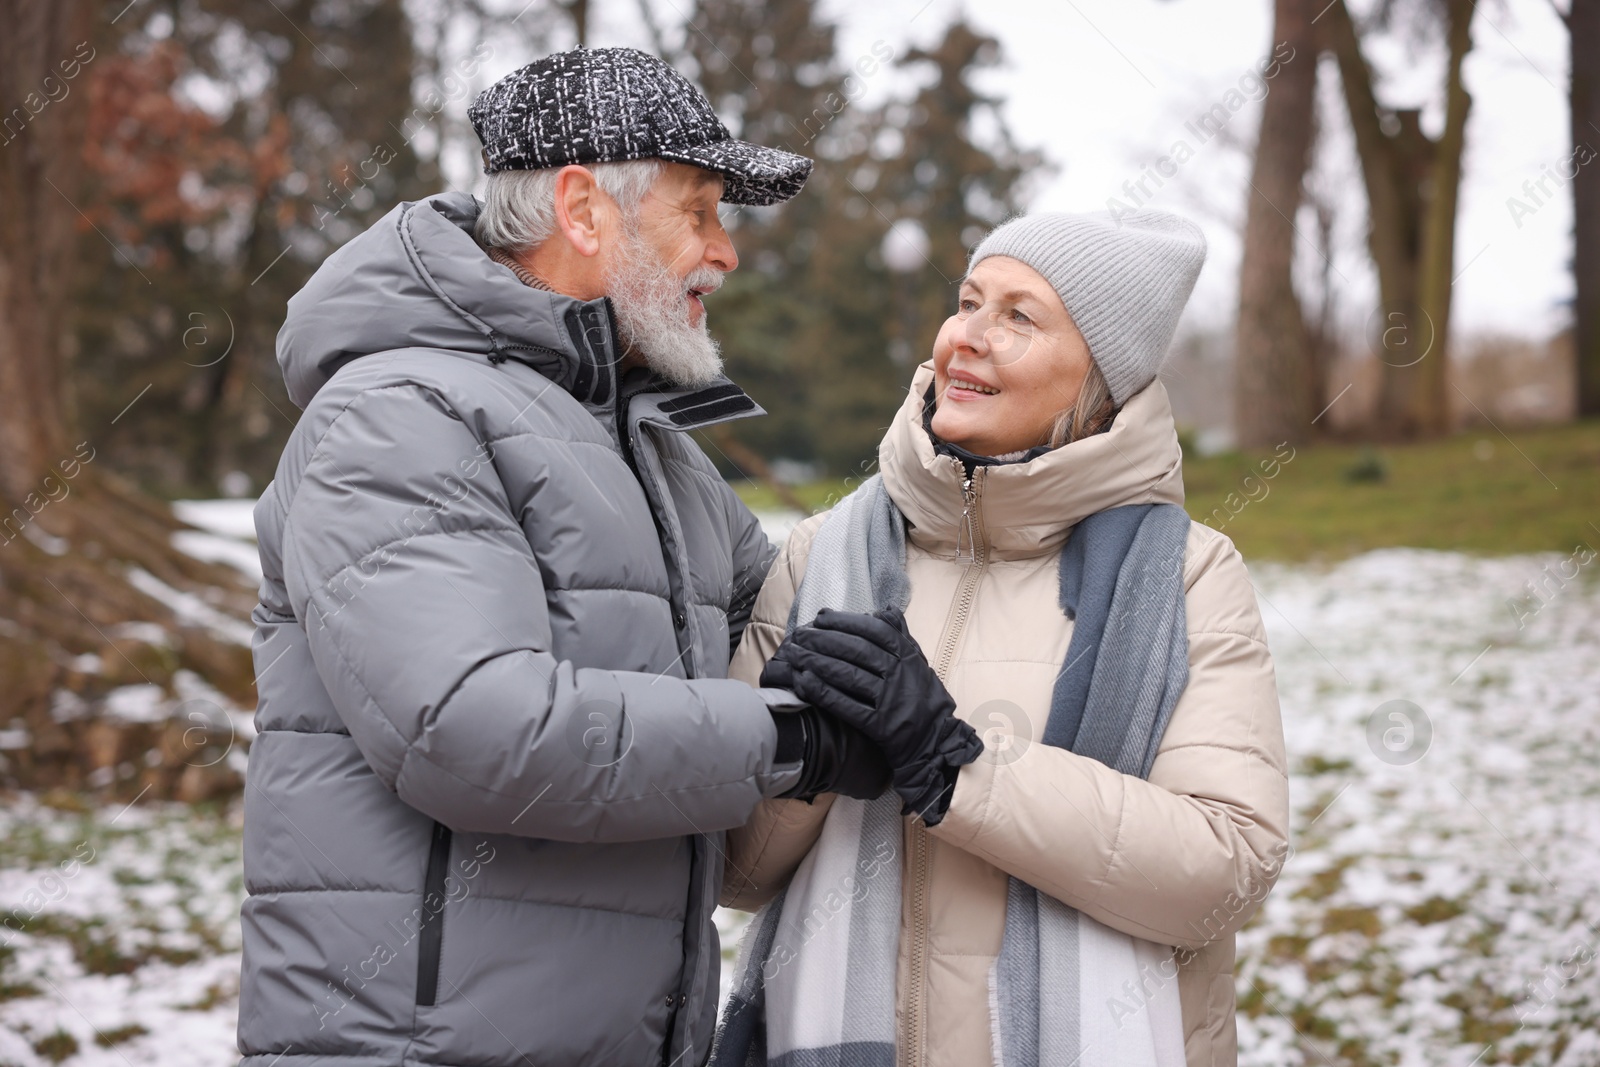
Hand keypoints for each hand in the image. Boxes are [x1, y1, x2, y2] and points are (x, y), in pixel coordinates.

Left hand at [770, 607, 982, 823]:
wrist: (936, 740)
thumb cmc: (924, 698)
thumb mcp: (918, 662)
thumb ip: (901, 635)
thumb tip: (885, 610)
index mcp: (907, 656)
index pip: (874, 631)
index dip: (846, 622)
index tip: (821, 617)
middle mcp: (899, 674)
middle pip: (857, 651)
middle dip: (824, 639)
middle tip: (799, 634)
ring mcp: (890, 700)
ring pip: (849, 676)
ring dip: (818, 662)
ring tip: (795, 654)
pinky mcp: (880, 725)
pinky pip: (847, 706)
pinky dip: (824, 693)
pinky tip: (804, 682)